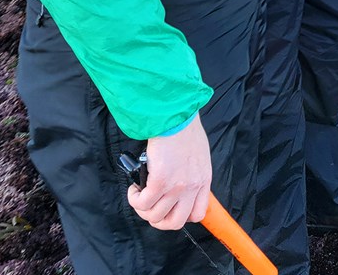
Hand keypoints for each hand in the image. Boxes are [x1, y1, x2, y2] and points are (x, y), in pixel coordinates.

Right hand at [125, 115, 210, 229]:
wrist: (176, 115)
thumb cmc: (185, 129)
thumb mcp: (198, 156)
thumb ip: (192, 173)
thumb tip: (177, 183)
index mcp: (203, 180)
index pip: (197, 214)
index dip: (181, 216)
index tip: (170, 208)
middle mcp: (192, 187)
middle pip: (175, 222)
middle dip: (159, 220)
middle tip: (150, 208)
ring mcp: (177, 186)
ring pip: (156, 216)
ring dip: (143, 210)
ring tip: (139, 196)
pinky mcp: (160, 180)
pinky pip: (143, 203)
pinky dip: (135, 200)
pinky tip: (134, 190)